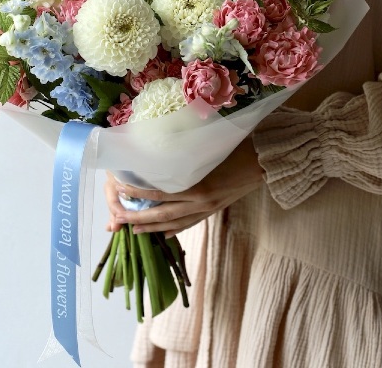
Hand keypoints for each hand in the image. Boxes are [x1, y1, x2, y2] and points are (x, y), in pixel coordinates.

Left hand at [104, 136, 263, 237]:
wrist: (262, 161)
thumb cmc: (235, 148)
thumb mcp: (207, 149)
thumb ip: (183, 156)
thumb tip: (158, 154)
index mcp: (197, 185)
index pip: (160, 193)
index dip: (139, 194)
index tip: (121, 189)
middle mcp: (200, 202)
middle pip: (163, 214)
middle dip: (140, 219)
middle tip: (119, 220)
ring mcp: (208, 208)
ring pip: (175, 223)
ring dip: (153, 228)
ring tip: (134, 230)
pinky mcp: (213, 210)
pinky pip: (190, 223)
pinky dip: (175, 230)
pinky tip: (164, 233)